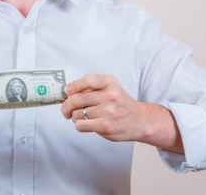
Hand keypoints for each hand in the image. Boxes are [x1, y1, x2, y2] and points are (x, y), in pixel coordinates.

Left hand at [60, 74, 183, 152]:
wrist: (139, 121)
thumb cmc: (121, 105)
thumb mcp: (111, 88)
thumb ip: (92, 88)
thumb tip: (69, 92)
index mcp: (110, 82)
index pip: (87, 80)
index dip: (73, 86)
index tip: (67, 91)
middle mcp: (110, 95)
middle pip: (77, 98)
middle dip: (67, 105)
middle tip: (66, 109)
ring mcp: (108, 111)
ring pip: (77, 113)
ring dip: (75, 117)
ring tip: (83, 117)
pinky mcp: (105, 125)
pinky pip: (81, 125)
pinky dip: (79, 125)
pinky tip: (86, 123)